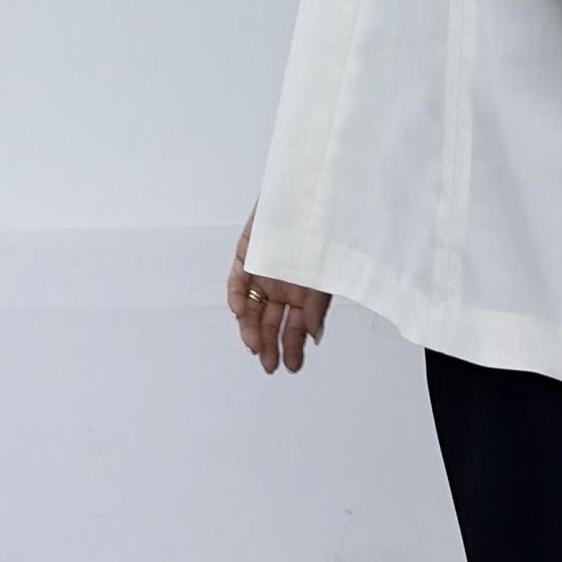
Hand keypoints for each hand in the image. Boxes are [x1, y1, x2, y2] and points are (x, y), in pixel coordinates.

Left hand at [227, 203, 330, 373]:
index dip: (291, 347)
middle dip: (270, 345)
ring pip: (252, 308)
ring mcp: (262, 272)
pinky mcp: (246, 256)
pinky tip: (241, 312)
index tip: (290, 366)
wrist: (309, 195)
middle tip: (269, 365)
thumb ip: (317, 306)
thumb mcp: (323, 276)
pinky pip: (237, 282)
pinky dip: (238, 297)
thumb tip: (314, 336)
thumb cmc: (324, 233)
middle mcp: (282, 286)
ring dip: (251, 328)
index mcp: (303, 292)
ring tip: (254, 346)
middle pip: (271, 322)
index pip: (294, 326)